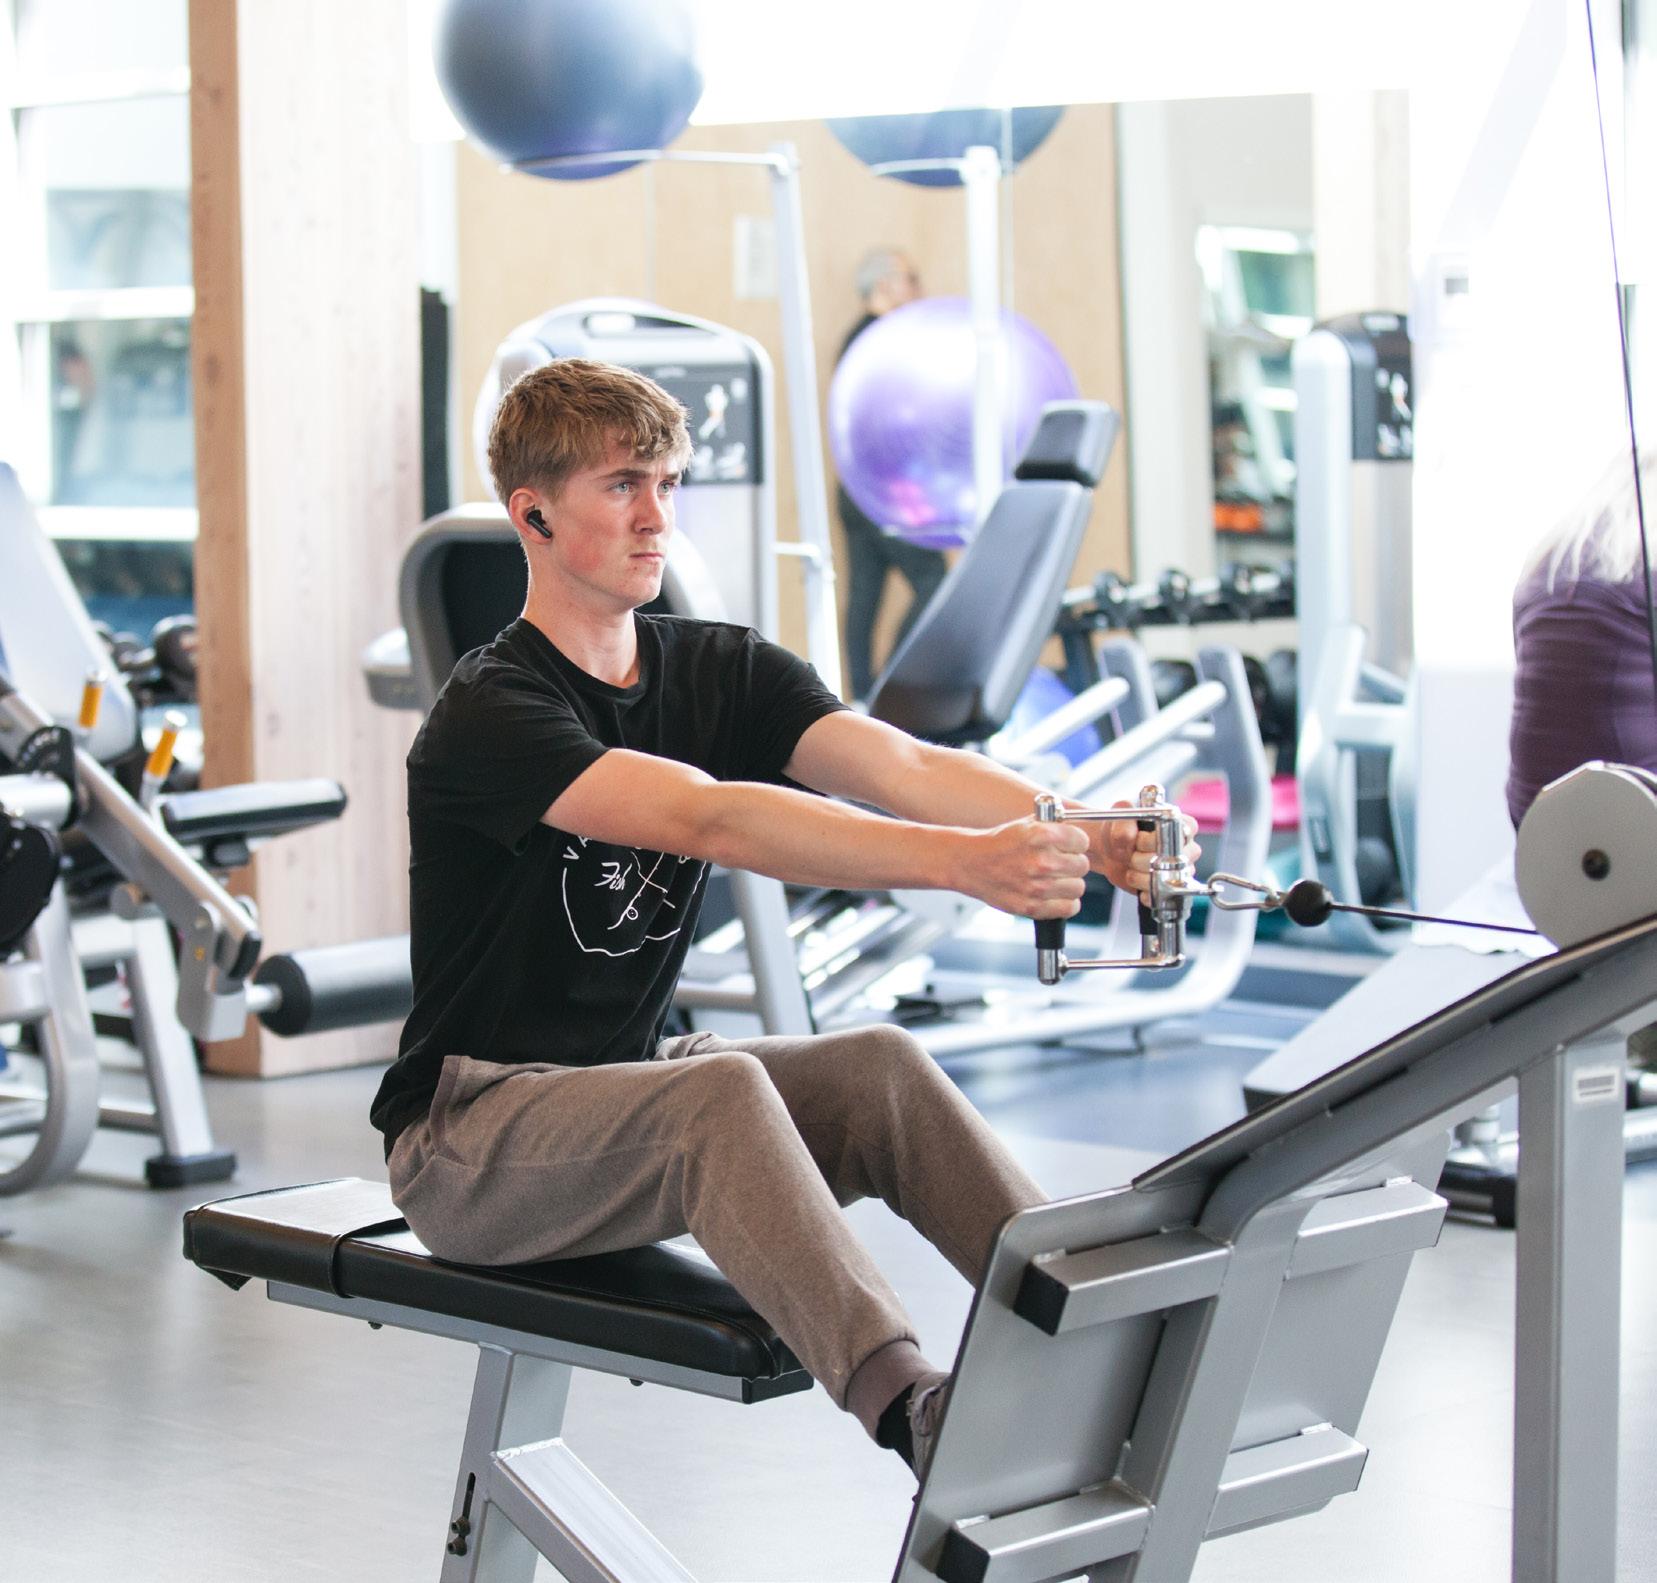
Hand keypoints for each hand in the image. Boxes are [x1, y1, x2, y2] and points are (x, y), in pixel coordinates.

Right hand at [961, 816, 1090, 918]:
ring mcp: (1037, 887)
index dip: (1076, 843)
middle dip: (1072, 863)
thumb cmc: (1001, 843)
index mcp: (1042, 835)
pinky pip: (1069, 907)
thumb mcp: (1028, 824)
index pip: (1083, 841)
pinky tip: (1053, 893)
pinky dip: (1065, 903)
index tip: (1069, 846)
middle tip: (1059, 863)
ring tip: (1053, 879)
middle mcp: (1041, 861)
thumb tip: (1083, 831)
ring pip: (1078, 887)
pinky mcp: (1032, 907)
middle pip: (1082, 865)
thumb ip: (1057, 826)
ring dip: (1069, 884)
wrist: (971, 864)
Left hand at [1087, 801, 1201, 897]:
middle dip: (1144, 859)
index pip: (1183, 832)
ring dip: (1140, 876)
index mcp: (1182, 825)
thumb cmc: (1121, 829)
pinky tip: (1136, 880)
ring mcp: (1182, 871)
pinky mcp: (1171, 889)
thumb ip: (1123, 824)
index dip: (1155, 839)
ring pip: (1168, 880)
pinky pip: (1163, 896)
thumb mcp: (1119, 819)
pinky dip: (1144, 892)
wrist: (1110, 851)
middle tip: (1132, 853)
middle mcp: (1187, 849)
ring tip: (1131, 866)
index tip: (1139, 840)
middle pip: (1175, 860)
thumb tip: (1130, 836)